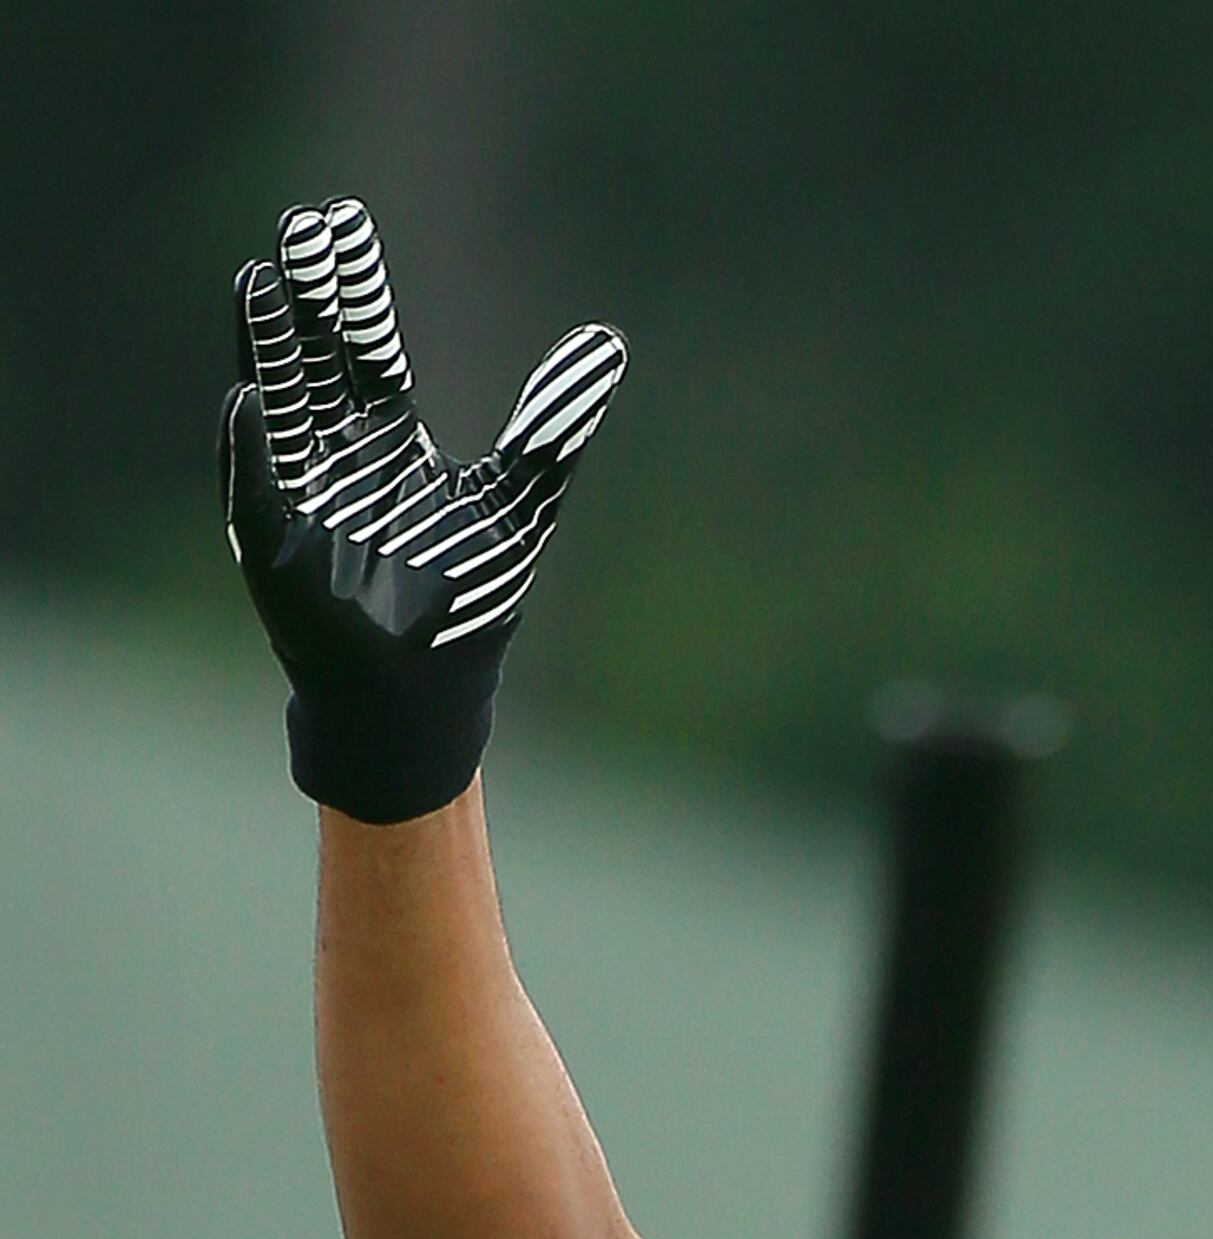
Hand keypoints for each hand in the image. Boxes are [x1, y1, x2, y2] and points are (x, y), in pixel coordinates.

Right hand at [223, 196, 624, 824]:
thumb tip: (610, 343)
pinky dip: (252, 447)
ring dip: (268, 347)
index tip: (339, 217)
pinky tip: (250, 398)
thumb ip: (555, 425)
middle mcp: (332, 447)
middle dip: (308, 294)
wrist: (426, 694)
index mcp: (383, 430)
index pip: (364, 339)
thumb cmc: (469, 601)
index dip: (353, 284)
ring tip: (260, 284)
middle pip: (314, 351)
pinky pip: (258, 487)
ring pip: (278, 401)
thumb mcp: (524, 502)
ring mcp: (298, 488)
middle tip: (302, 225)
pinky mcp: (276, 543)